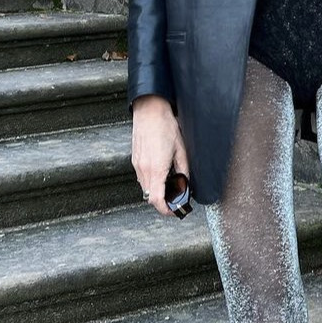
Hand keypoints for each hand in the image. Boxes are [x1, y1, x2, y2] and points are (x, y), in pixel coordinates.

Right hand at [131, 94, 188, 216]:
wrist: (149, 111)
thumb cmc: (165, 127)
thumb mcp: (181, 150)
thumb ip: (184, 170)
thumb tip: (186, 184)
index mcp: (156, 169)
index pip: (156, 199)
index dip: (165, 210)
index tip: (173, 211)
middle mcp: (143, 169)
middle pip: (150, 197)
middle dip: (162, 202)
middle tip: (175, 200)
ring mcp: (137, 164)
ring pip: (145, 188)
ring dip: (156, 191)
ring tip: (169, 186)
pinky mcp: (135, 160)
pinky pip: (142, 178)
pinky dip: (151, 181)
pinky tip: (161, 174)